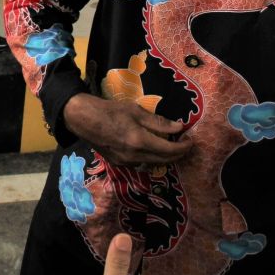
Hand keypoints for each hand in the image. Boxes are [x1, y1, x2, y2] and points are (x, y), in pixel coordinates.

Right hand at [63, 94, 188, 165]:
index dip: (184, 147)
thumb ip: (158, 122)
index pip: (170, 150)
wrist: (84, 120)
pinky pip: (141, 163)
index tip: (191, 140)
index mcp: (140, 141)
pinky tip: (151, 148)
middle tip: (185, 144)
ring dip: (165, 157)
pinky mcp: (119, 163)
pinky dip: (151, 157)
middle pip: (164, 160)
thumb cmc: (110, 111)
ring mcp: (126, 162)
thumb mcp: (136, 111)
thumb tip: (179, 128)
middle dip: (178, 154)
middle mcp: (135, 156)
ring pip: (153, 163)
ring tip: (170, 145)